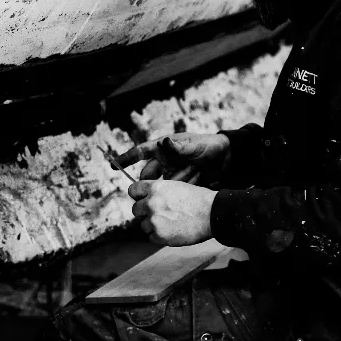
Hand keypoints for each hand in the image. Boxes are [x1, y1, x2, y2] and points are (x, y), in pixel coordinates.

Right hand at [114, 132, 229, 186]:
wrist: (227, 159)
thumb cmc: (210, 146)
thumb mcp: (196, 145)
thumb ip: (180, 146)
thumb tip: (164, 142)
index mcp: (164, 148)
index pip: (141, 152)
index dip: (126, 158)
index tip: (113, 165)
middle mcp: (165, 161)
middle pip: (148, 174)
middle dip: (148, 184)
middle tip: (155, 190)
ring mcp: (172, 173)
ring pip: (159, 186)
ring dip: (165, 191)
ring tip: (178, 189)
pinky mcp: (180, 184)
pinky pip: (171, 192)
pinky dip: (172, 196)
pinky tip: (179, 198)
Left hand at [127, 178, 215, 245]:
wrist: (211, 214)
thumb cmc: (198, 199)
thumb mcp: (176, 187)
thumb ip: (159, 192)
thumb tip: (146, 198)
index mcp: (155, 188)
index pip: (133, 190)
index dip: (138, 196)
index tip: (142, 199)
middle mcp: (151, 203)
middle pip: (135, 210)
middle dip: (145, 212)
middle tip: (159, 214)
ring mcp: (154, 220)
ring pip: (143, 225)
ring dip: (153, 226)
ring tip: (170, 224)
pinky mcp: (160, 236)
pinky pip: (151, 238)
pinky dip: (160, 237)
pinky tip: (173, 231)